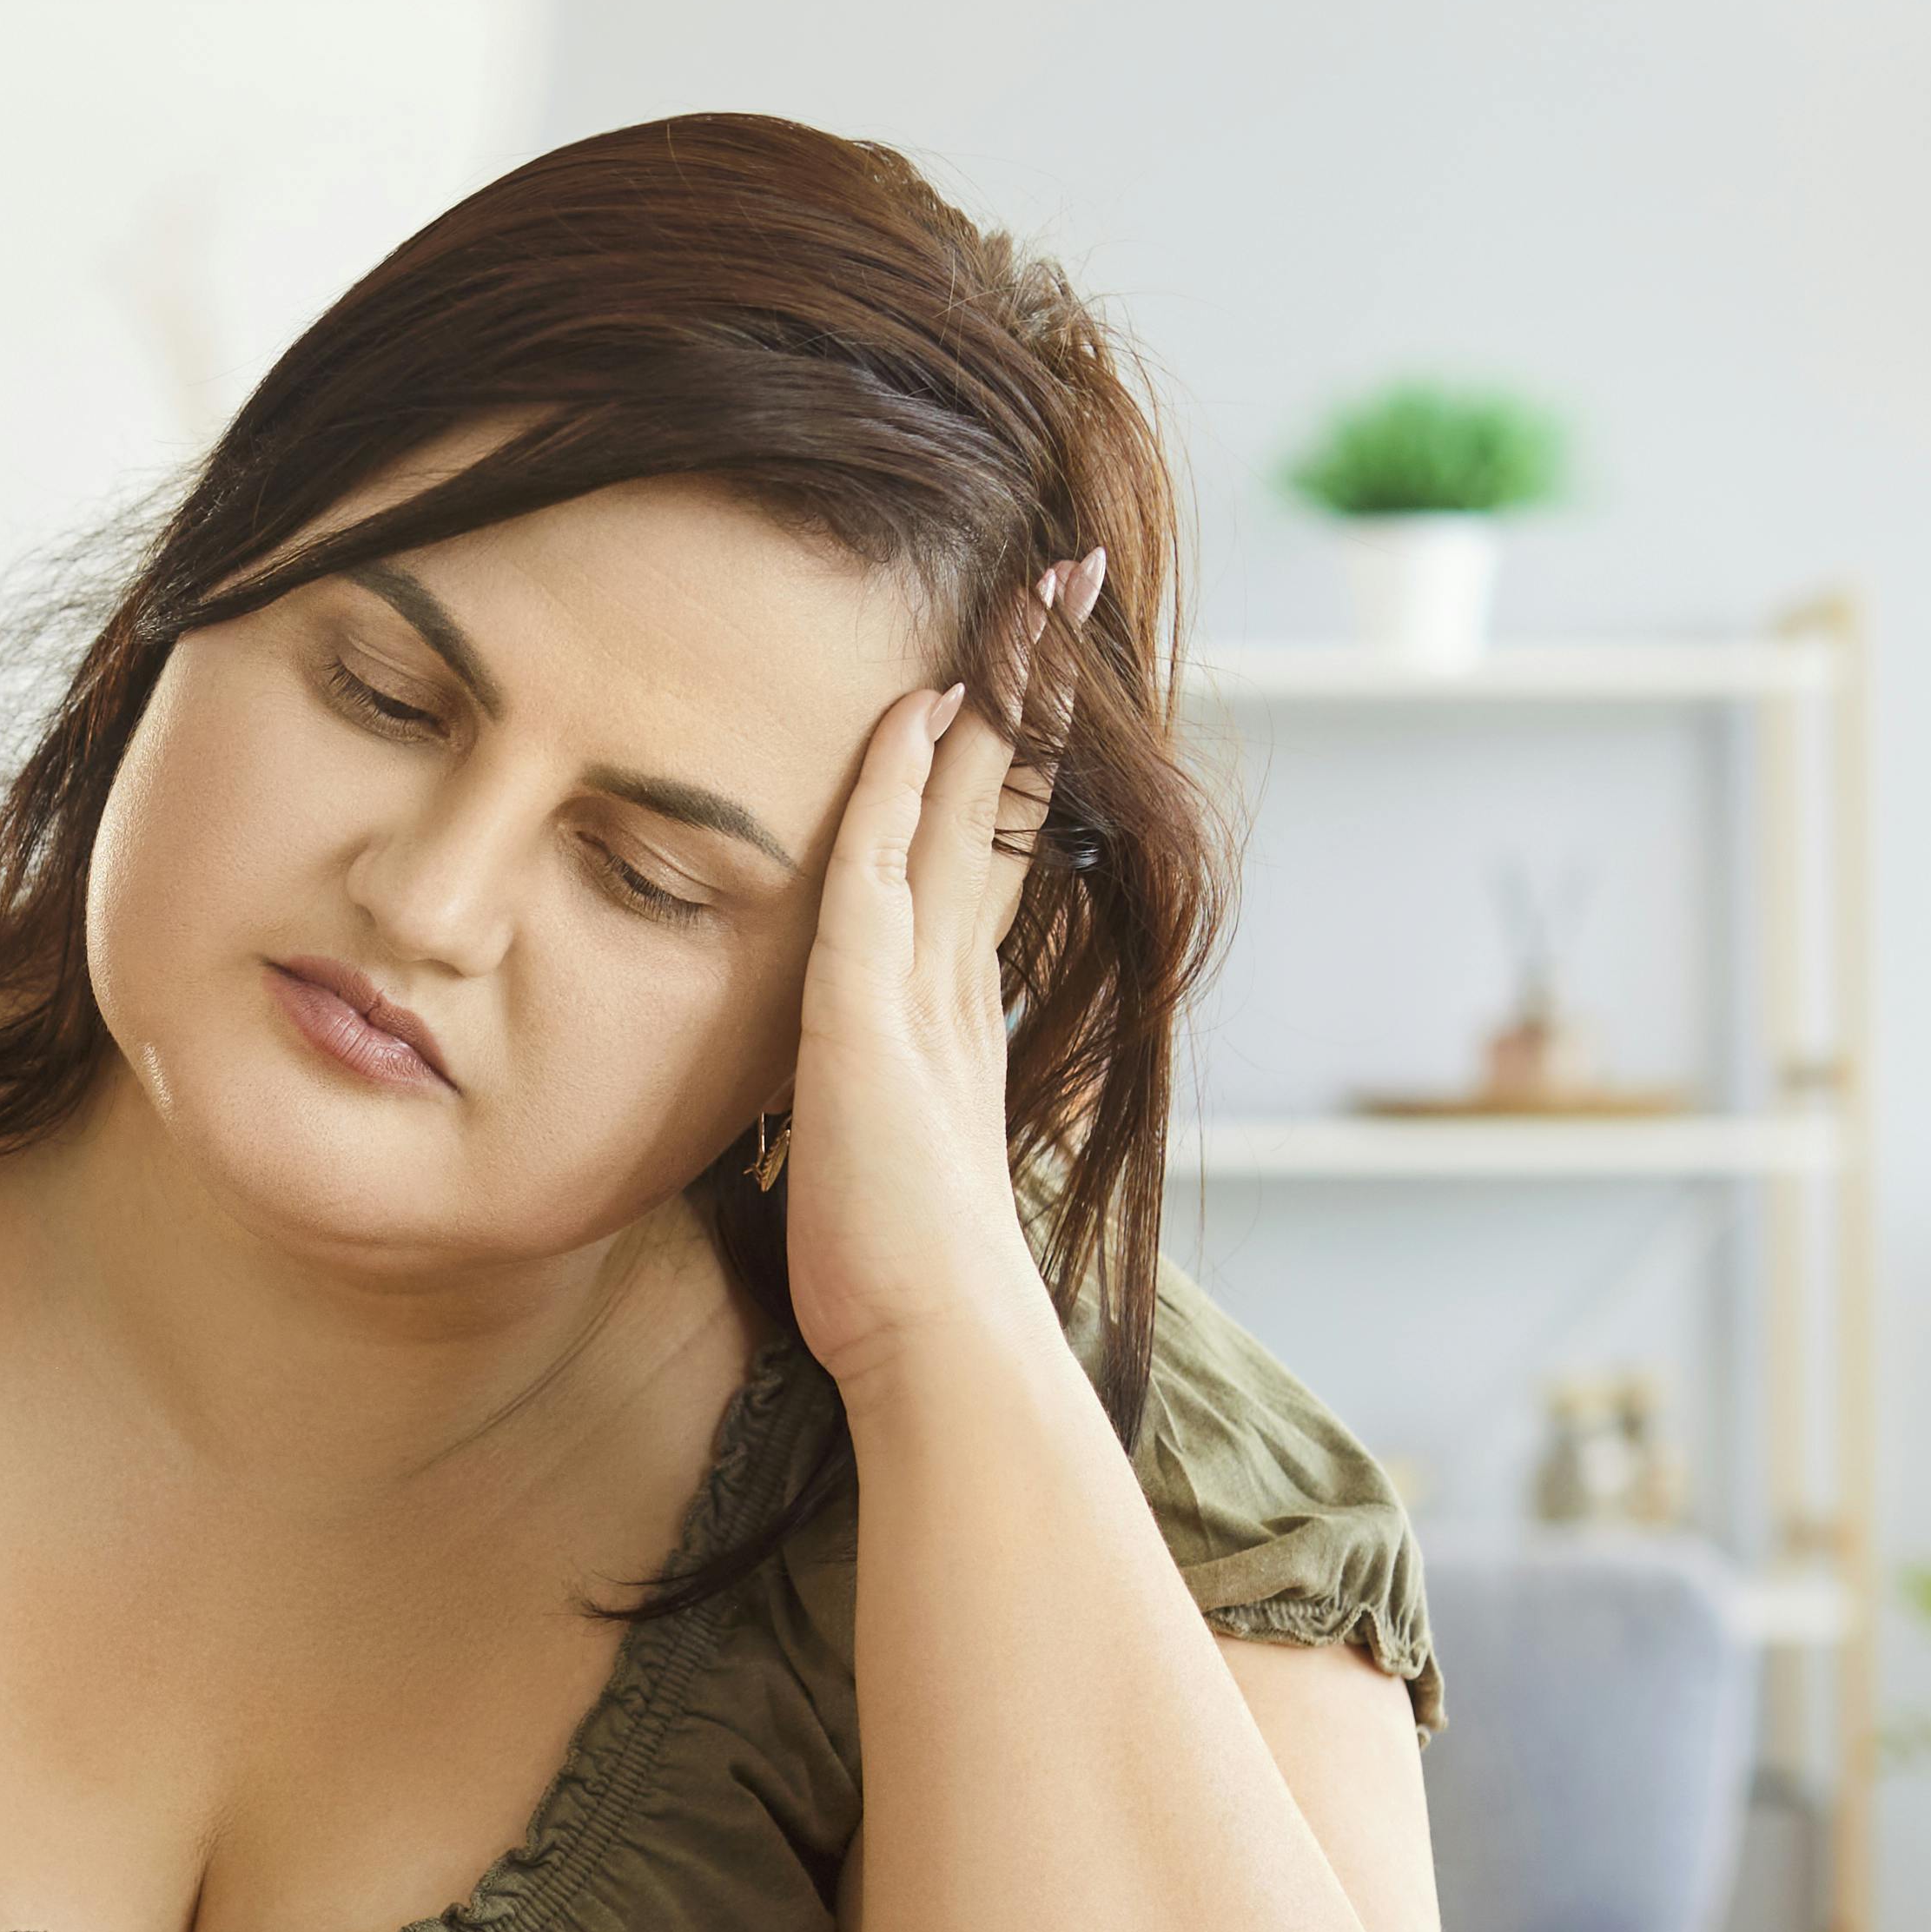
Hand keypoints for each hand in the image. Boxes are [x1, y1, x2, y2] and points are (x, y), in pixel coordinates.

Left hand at [783, 556, 1097, 1387]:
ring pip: (964, 810)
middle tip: (1065, 584)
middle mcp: (958, 982)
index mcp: (960, 1011)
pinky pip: (883, 869)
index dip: (1009, 754)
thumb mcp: (886, 1160)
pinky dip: (901, 786)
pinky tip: (917, 713)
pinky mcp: (873, 1015)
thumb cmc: (903, 1285)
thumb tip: (865, 1102)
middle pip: (1000, 798)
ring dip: (993, 702)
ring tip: (1025, 604)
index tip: (1030, 668)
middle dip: (1032, 688)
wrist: (937, 1347)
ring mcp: (925, 991)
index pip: (988, 847)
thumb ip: (884, 1105)